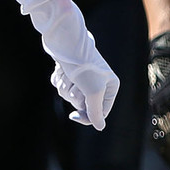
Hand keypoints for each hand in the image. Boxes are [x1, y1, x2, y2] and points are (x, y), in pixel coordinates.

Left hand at [28, 0, 119, 129]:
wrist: (66, 42)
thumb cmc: (84, 66)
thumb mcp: (93, 92)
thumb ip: (96, 112)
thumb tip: (99, 127)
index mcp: (111, 87)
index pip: (100, 113)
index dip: (86, 116)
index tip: (73, 115)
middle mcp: (98, 82)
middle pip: (83, 104)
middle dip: (74, 96)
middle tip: (76, 82)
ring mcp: (83, 76)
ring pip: (69, 94)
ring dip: (65, 86)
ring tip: (68, 73)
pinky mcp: (69, 70)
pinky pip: (61, 84)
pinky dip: (59, 79)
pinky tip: (61, 70)